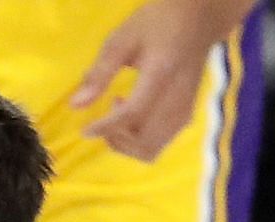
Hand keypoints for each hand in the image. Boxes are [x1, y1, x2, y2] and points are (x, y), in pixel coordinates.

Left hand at [72, 0, 236, 161]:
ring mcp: (186, 108)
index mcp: (162, 75)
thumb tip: (76, 105)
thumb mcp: (122, 40)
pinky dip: (140, 140)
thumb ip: (100, 72)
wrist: (199, 20)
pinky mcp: (187, 113)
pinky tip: (133, 116)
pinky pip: (161, 141)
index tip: (85, 129)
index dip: (106, 127)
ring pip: (153, 148)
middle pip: (146, 143)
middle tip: (103, 120)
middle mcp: (178, 97)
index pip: (133, 114)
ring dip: (128, 143)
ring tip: (117, 116)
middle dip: (117, 141)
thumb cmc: (157, 25)